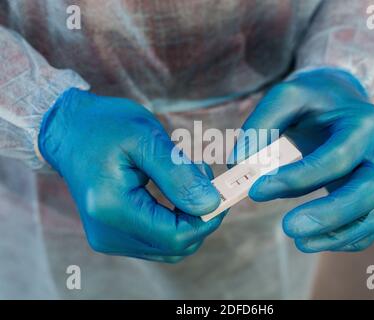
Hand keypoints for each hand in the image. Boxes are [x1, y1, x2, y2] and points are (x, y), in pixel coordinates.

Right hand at [38, 88, 222, 262]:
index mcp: (112, 208)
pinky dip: (175, 220)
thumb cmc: (106, 126)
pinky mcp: (114, 234)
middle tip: (202, 176)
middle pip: (174, 246)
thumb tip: (211, 204)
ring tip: (187, 178)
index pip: (174, 235)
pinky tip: (175, 191)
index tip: (220, 189)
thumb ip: (179, 175)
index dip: (207, 218)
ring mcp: (109, 237)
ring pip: (169, 246)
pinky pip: (157, 240)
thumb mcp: (146, 139)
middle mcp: (107, 232)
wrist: (71, 130)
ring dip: (189, 218)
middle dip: (200, 216)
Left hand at [232, 68, 373, 251]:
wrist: (341, 101)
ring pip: (372, 217)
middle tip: (287, 228)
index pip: (334, 159)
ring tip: (299, 241)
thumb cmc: (313, 99)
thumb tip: (240, 164)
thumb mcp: (286, 97)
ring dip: (336, 235)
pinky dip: (345, 238)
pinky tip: (314, 240)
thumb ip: (261, 126)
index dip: (296, 178)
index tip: (256, 190)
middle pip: (365, 193)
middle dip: (326, 215)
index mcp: (364, 125)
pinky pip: (369, 226)